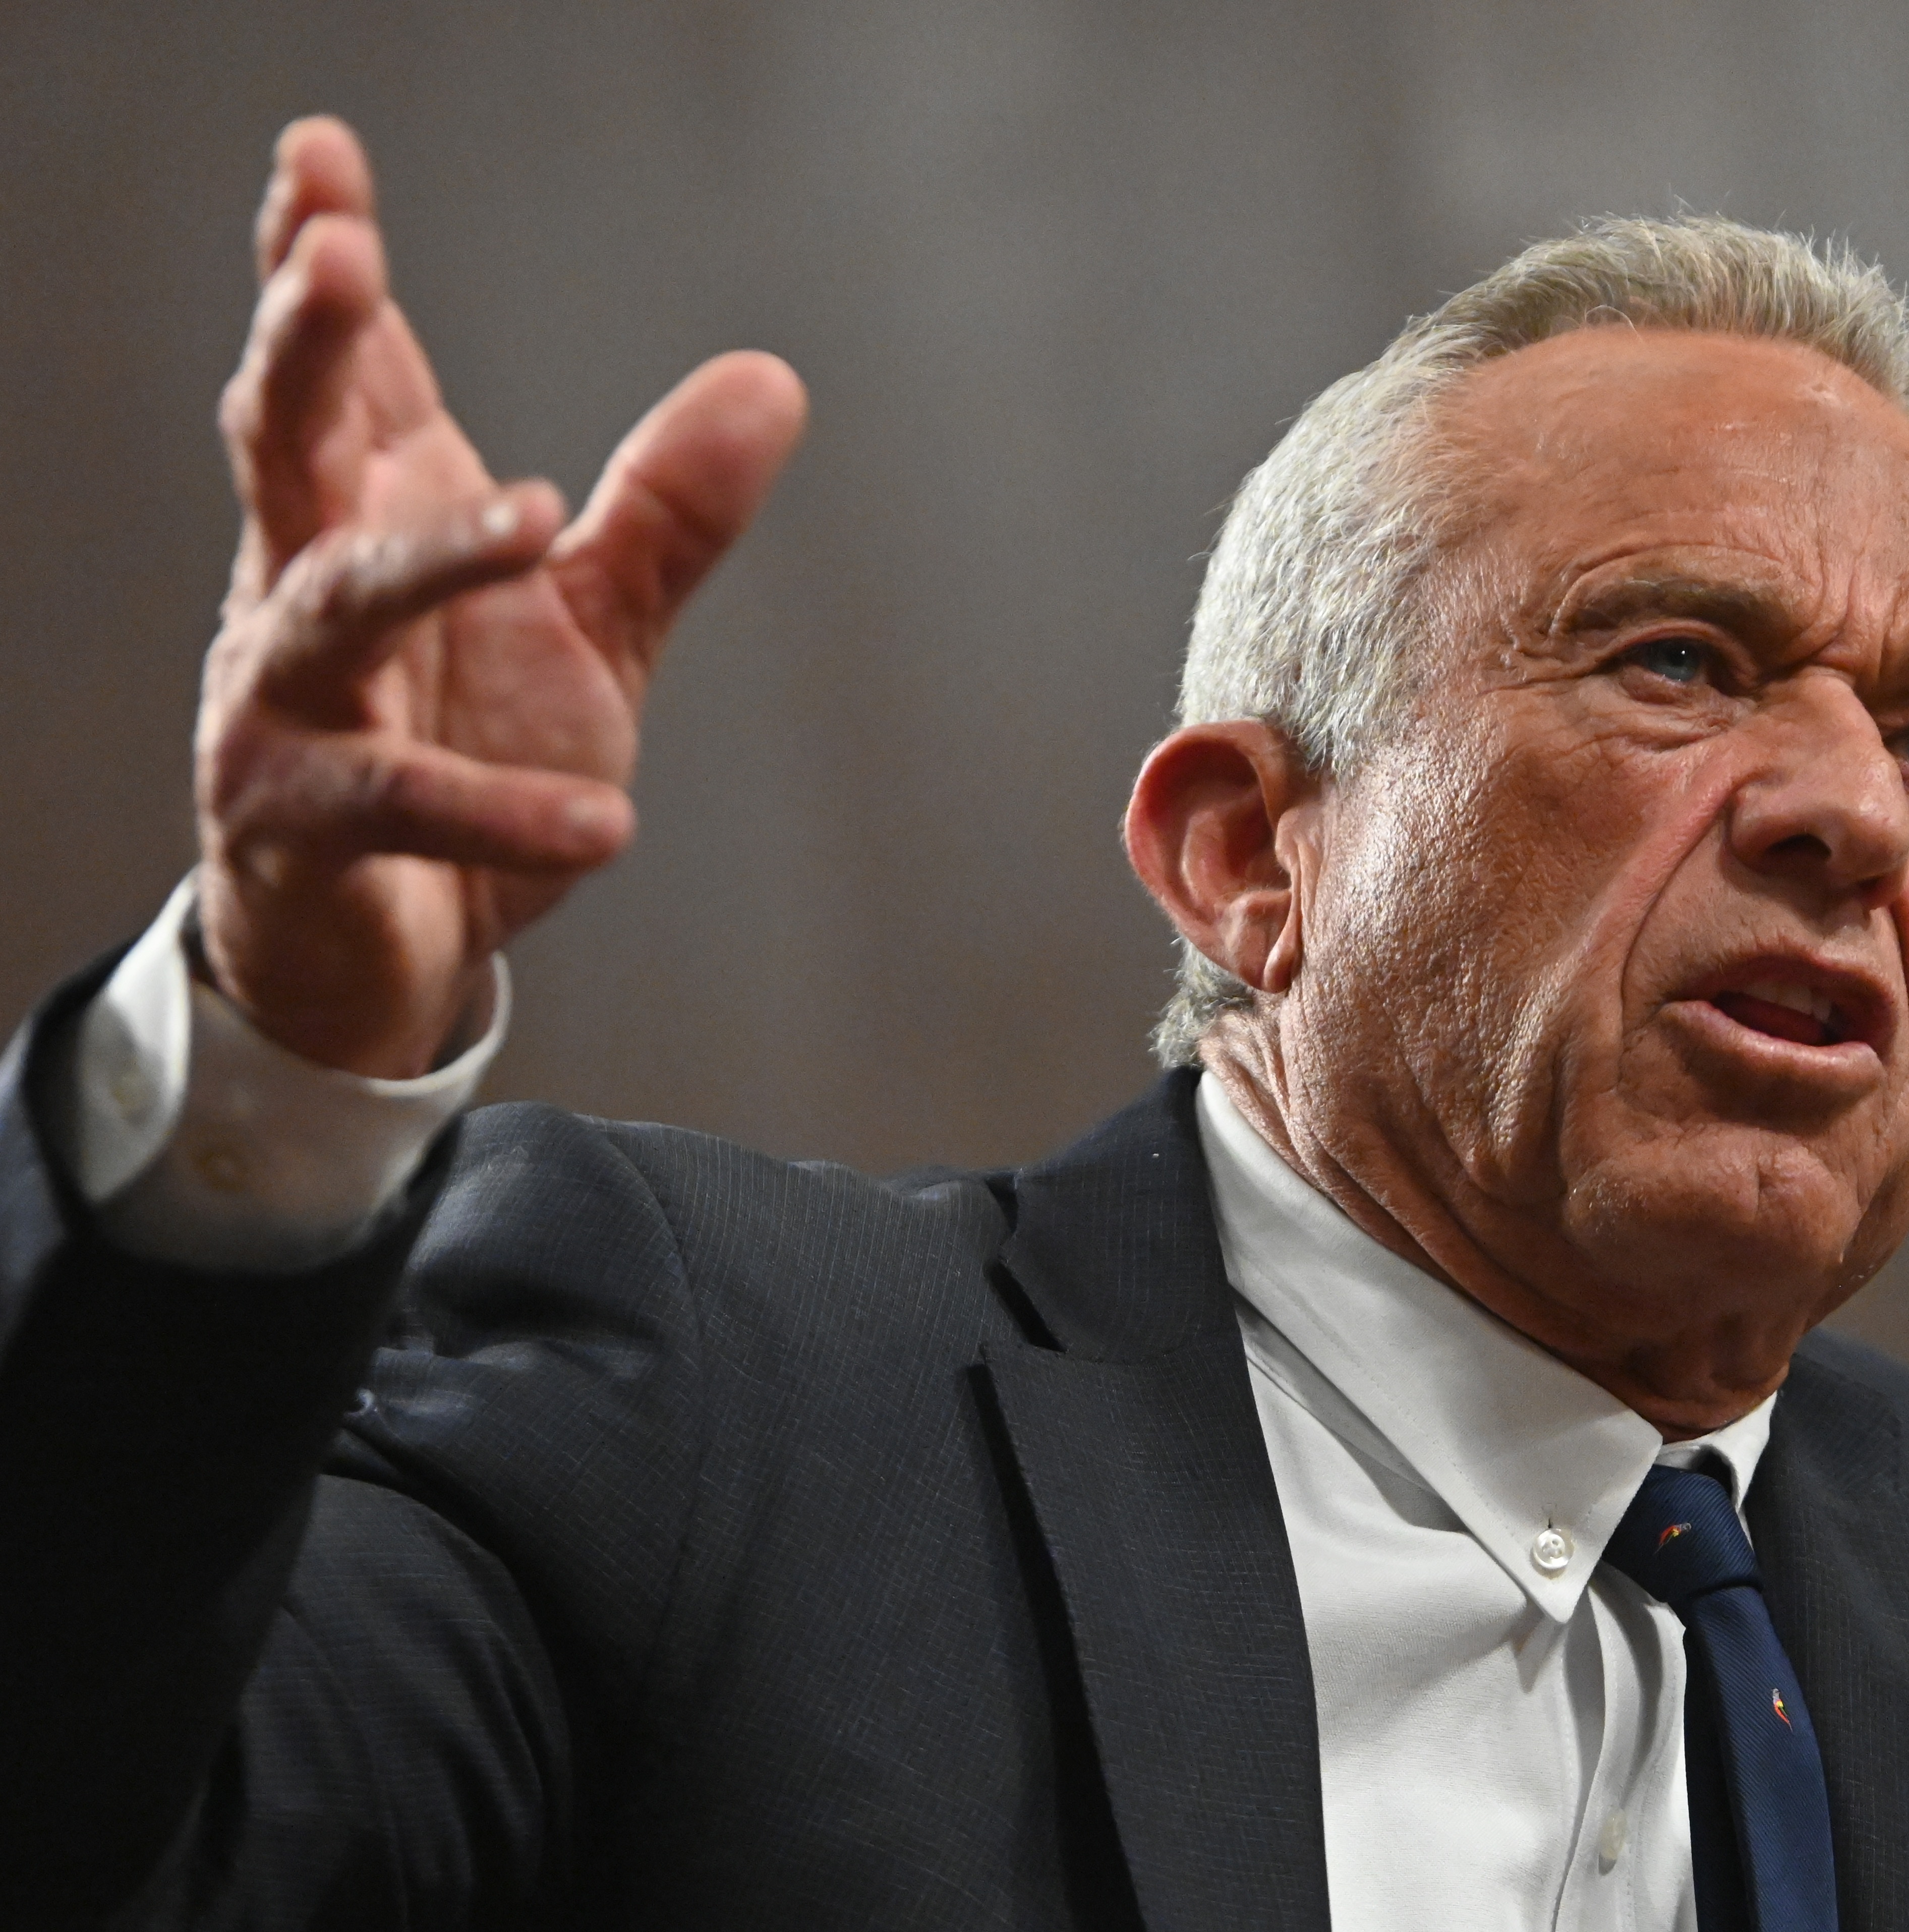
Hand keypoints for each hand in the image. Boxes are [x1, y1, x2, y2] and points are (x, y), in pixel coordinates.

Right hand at [193, 119, 805, 1076]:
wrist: (392, 945)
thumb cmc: (466, 749)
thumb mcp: (592, 625)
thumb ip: (669, 513)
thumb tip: (772, 379)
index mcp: (365, 518)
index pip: (340, 371)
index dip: (318, 255)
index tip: (323, 156)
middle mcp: (303, 588)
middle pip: (283, 438)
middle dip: (304, 344)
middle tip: (337, 256)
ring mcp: (287, 705)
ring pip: (339, 604)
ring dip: (432, 555)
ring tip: (539, 515)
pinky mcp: (302, 826)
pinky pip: (403, 808)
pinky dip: (505, 812)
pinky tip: (611, 824)